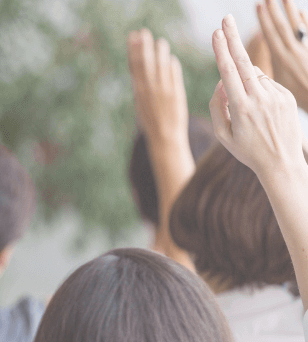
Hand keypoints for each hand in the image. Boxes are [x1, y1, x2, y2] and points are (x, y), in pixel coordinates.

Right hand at [128, 29, 188, 145]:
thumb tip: (142, 72)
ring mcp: (162, 91)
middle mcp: (149, 90)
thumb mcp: (141, 104)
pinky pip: (173, 75)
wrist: (164, 138)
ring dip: (159, 53)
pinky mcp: (175, 94)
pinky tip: (170, 58)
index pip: (135, 66)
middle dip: (143, 47)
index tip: (132, 37)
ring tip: (160, 42)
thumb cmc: (152, 122)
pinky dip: (171, 66)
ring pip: (160, 66)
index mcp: (138, 92)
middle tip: (143, 33)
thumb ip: (143, 87)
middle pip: (145, 63)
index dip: (133, 51)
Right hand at [210, 15, 304, 176]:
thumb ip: (218, 105)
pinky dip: (259, 91)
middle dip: (232, 38)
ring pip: (255, 76)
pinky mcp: (286, 97)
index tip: (215, 33)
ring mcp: (275, 97)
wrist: (281, 163)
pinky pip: (267, 84)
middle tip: (225, 19)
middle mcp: (259, 99)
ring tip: (249, 110)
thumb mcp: (223, 134)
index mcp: (241, 109)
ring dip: (246, 82)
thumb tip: (222, 81)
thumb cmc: (247, 150)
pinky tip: (262, 112)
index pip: (228, 72)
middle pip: (243, 62)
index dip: (221, 50)